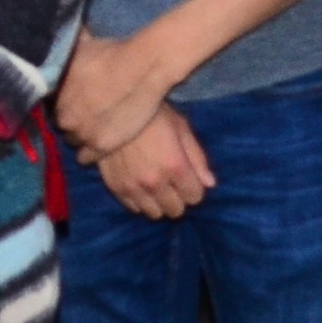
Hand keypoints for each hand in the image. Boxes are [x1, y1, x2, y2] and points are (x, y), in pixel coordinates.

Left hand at [52, 27, 175, 163]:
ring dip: (81, 134)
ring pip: (73, 141)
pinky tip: (97, 143)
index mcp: (55, 94)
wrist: (142, 69)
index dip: (65, 103)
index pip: (52, 106)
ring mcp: (82, 134)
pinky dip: (89, 152)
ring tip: (95, 126)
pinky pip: (86, 157)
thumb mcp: (81, 46)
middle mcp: (64, 116)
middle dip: (72, 119)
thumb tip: (55, 38)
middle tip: (88, 112)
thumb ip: (65, 50)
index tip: (76, 100)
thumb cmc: (112, 53)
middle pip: (62, 124)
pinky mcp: (100, 146)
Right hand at [94, 108, 218, 219]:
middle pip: (176, 210)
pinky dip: (140, 201)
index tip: (189, 178)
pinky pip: (134, 208)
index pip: (195, 197)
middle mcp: (155, 182)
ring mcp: (133, 187)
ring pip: (155, 214)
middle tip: (173, 183)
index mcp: (175, 166)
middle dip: (178, 198)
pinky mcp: (116, 188)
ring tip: (157, 185)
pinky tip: (141, 185)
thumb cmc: (152, 114)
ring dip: (159, 202)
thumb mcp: (181, 128)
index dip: (194, 188)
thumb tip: (210, 184)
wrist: (112, 108)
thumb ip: (198, 158)